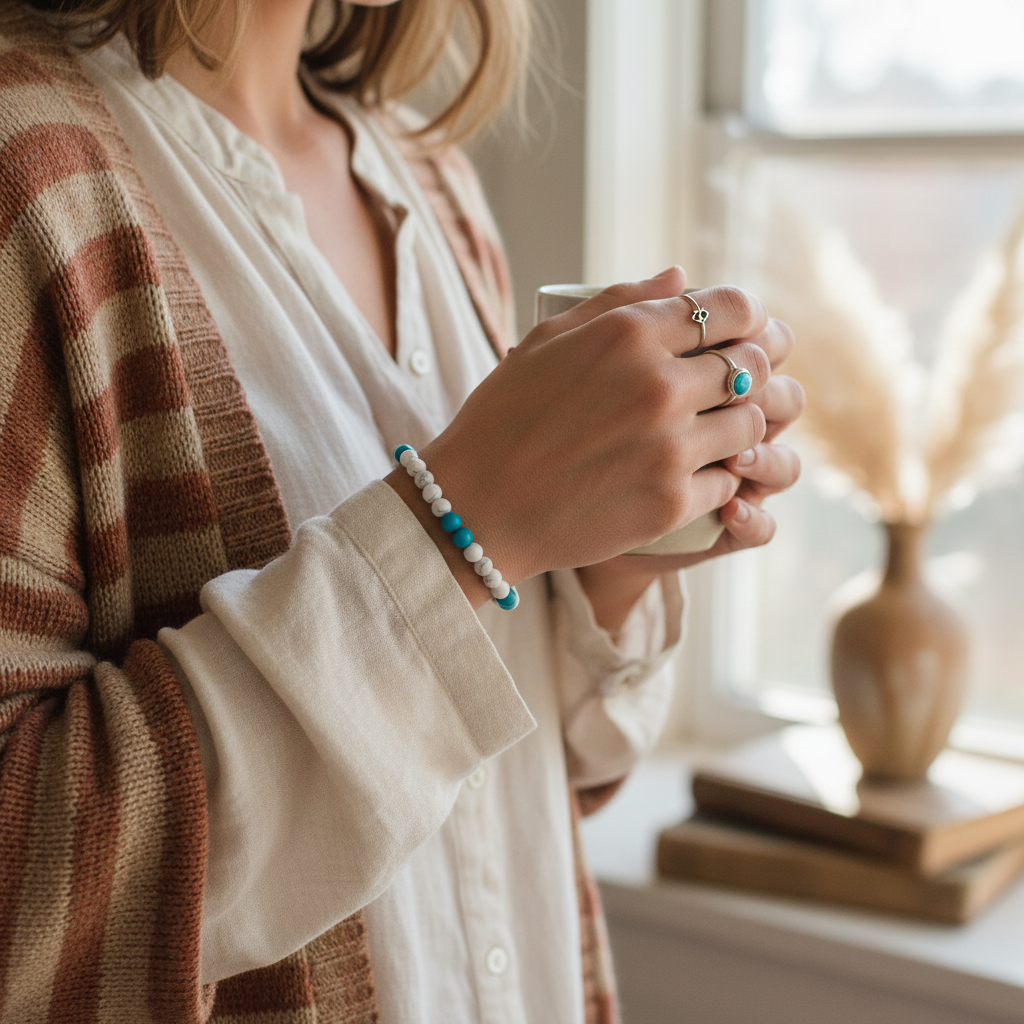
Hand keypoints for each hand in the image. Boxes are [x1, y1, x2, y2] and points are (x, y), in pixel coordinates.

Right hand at [386, 266, 773, 604]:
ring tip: (707, 434)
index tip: (737, 333)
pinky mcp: (670, 503)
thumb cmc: (503, 419)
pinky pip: (728, 482)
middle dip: (745, 372)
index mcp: (629, 334)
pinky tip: (684, 476)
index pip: (732, 308)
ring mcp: (669, 447)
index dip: (745, 318)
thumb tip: (680, 276)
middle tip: (725, 388)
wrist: (477, 507)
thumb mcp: (546, 341)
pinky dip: (714, 479)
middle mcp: (659, 385)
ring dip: (736, 427)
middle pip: (750, 366)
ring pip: (751, 426)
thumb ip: (618, 301)